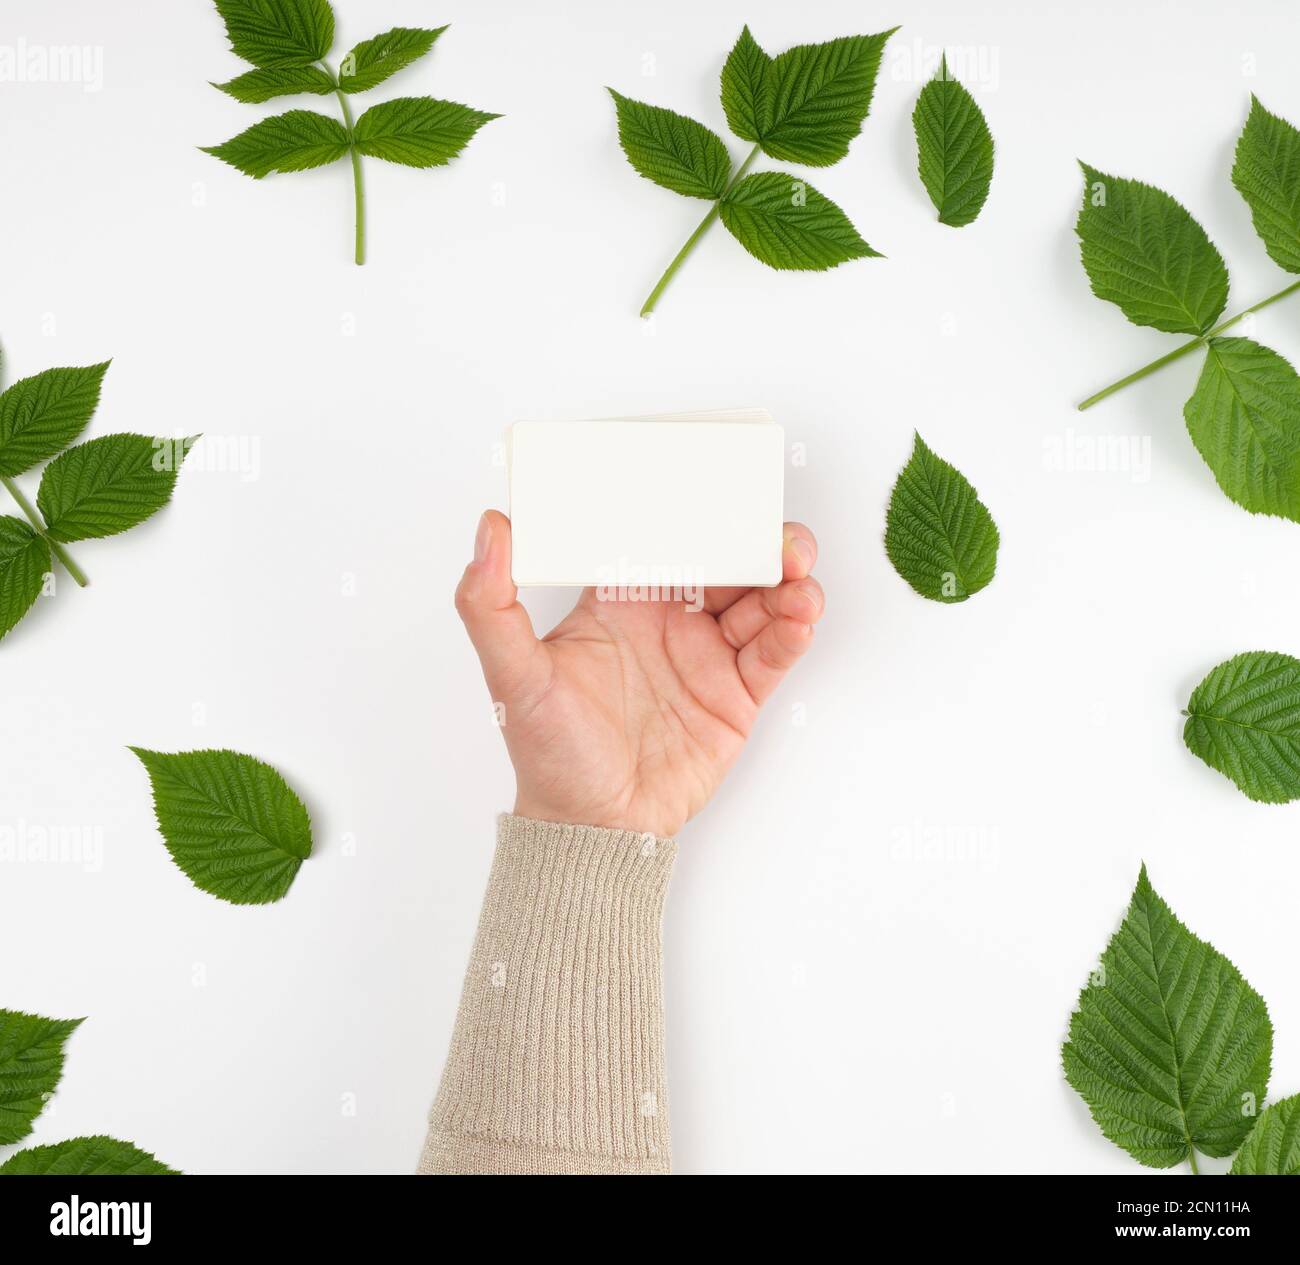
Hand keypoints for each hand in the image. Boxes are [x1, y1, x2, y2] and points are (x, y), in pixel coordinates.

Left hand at [454, 512, 823, 837]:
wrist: (592, 826)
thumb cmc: (548, 752)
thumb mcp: (510, 673)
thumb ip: (489, 603)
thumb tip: (489, 528)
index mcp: (622, 601)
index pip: (665, 538)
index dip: (695, 512)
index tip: (718, 491)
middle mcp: (670, 620)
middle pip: (728, 562)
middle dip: (760, 542)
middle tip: (777, 539)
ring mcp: (707, 656)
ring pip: (761, 601)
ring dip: (787, 583)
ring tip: (798, 583)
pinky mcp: (737, 695)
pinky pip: (773, 653)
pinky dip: (793, 631)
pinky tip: (799, 619)